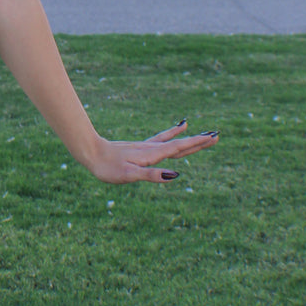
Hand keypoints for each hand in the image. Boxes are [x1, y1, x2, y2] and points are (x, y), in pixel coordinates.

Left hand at [87, 120, 217, 184]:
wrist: (89, 152)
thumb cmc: (108, 167)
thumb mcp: (129, 175)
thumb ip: (151, 175)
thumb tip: (175, 175)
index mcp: (152, 155)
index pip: (179, 148)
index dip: (196, 143)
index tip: (213, 137)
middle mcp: (151, 148)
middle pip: (178, 144)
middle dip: (197, 140)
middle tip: (215, 135)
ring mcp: (144, 147)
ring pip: (170, 141)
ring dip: (185, 137)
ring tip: (197, 130)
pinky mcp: (138, 148)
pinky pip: (159, 140)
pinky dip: (169, 135)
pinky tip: (172, 131)